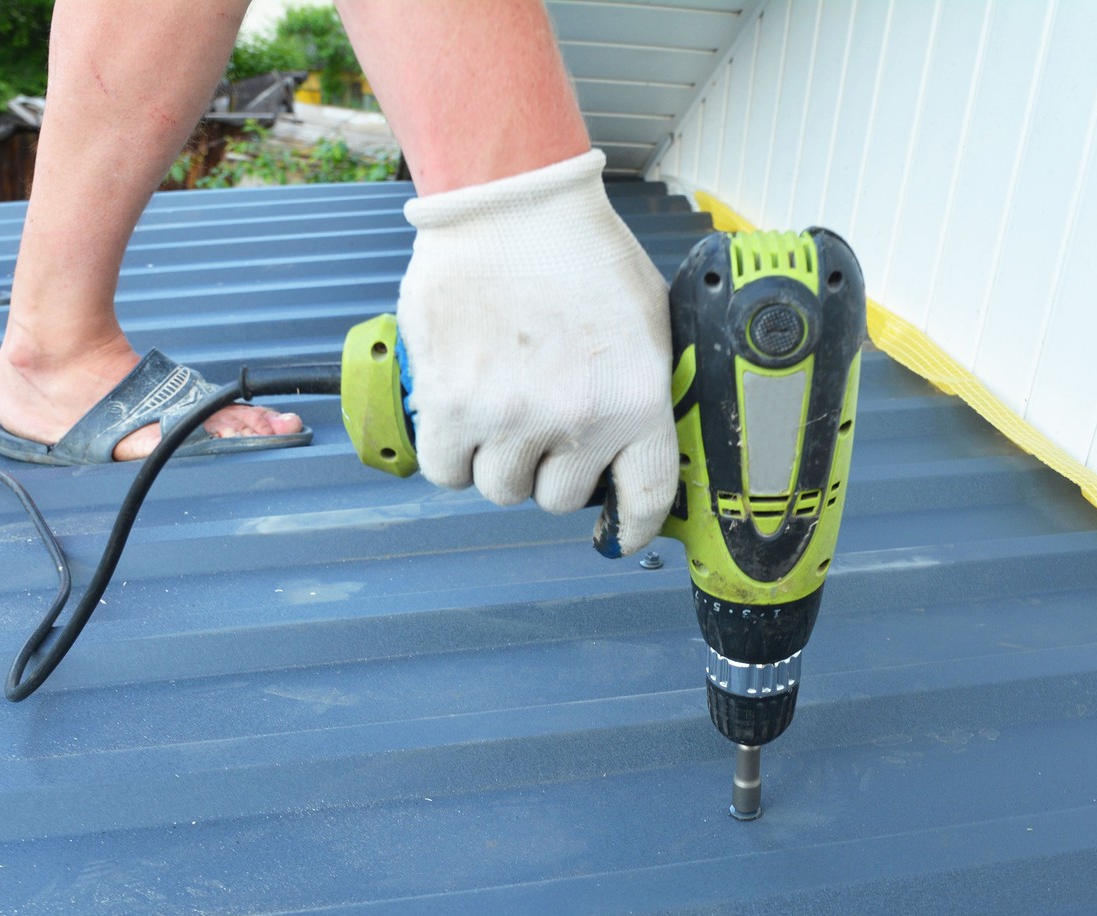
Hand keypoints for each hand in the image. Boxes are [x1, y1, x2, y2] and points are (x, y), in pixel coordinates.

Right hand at [397, 149, 678, 552]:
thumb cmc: (580, 248)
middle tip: (543, 429)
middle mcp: (576, 419)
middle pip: (559, 499)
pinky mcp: (450, 403)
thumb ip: (646, 387)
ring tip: (500, 416)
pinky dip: (453, 456)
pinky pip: (447, 471)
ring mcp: (508, 415)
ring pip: (500, 489)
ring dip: (500, 463)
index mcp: (636, 399)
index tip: (620, 534)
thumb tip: (639, 442)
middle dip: (552, 471)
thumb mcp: (649, 318)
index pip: (644, 498)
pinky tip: (462, 420)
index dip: (631, 527)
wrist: (512, 199)